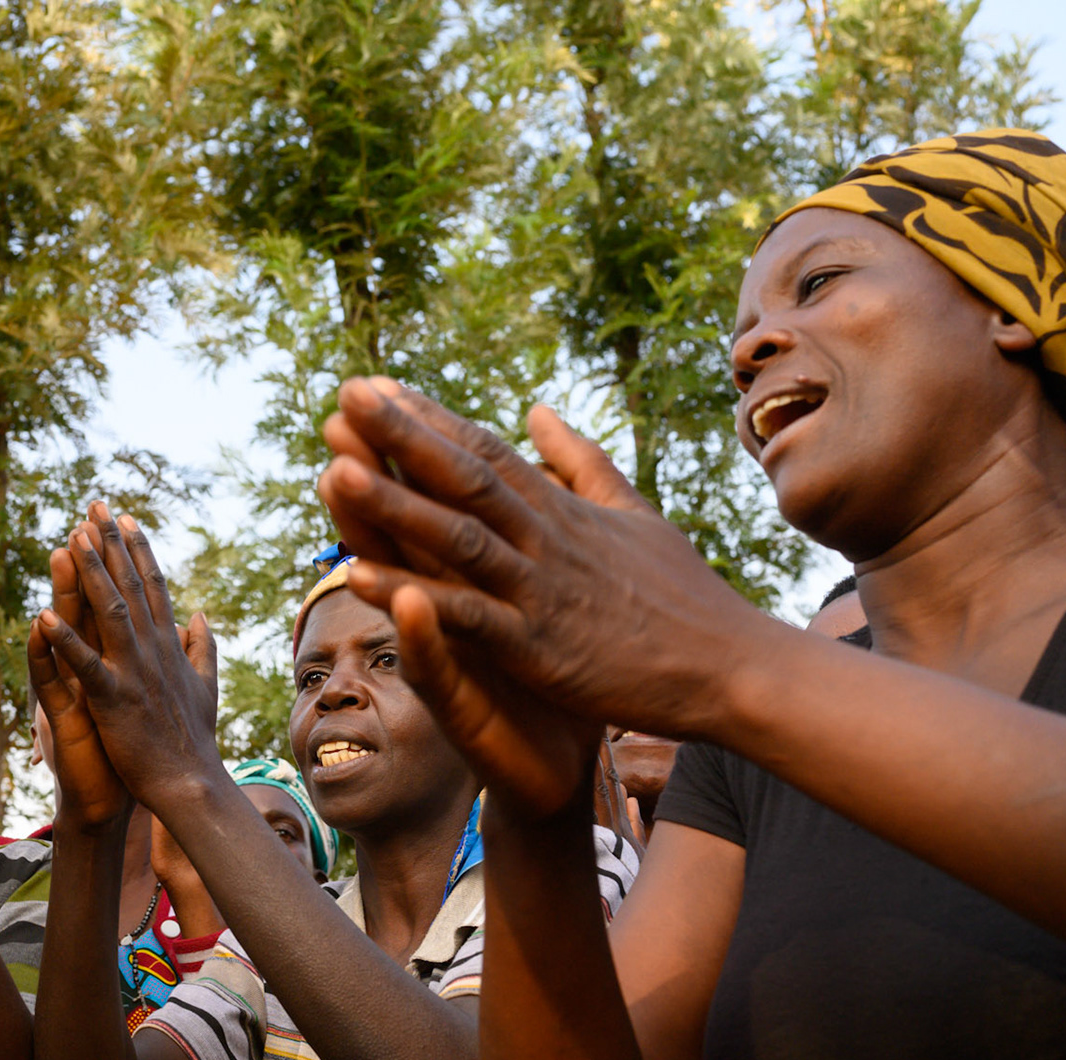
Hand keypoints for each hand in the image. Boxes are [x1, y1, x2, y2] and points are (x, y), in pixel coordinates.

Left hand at [33, 503, 220, 812]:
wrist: (191, 782)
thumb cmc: (194, 739)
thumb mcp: (204, 684)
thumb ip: (201, 646)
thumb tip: (199, 613)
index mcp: (169, 646)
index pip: (153, 587)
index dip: (138, 550)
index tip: (125, 519)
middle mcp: (154, 649)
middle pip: (130, 585)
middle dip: (110, 543)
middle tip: (94, 505)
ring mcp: (134, 672)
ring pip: (110, 612)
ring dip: (89, 573)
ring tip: (71, 538)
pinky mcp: (114, 699)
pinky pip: (85, 665)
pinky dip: (65, 641)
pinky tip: (42, 616)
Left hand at [318, 377, 764, 747]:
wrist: (731, 667)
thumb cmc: (684, 597)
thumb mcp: (634, 514)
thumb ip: (580, 462)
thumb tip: (537, 410)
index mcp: (561, 510)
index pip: (485, 450)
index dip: (427, 418)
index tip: (376, 386)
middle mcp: (547, 539)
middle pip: (464, 476)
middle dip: (401, 436)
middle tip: (345, 394)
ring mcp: (542, 590)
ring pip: (458, 538)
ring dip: (394, 505)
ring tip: (334, 473)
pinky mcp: (541, 646)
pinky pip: (466, 615)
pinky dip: (412, 595)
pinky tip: (360, 578)